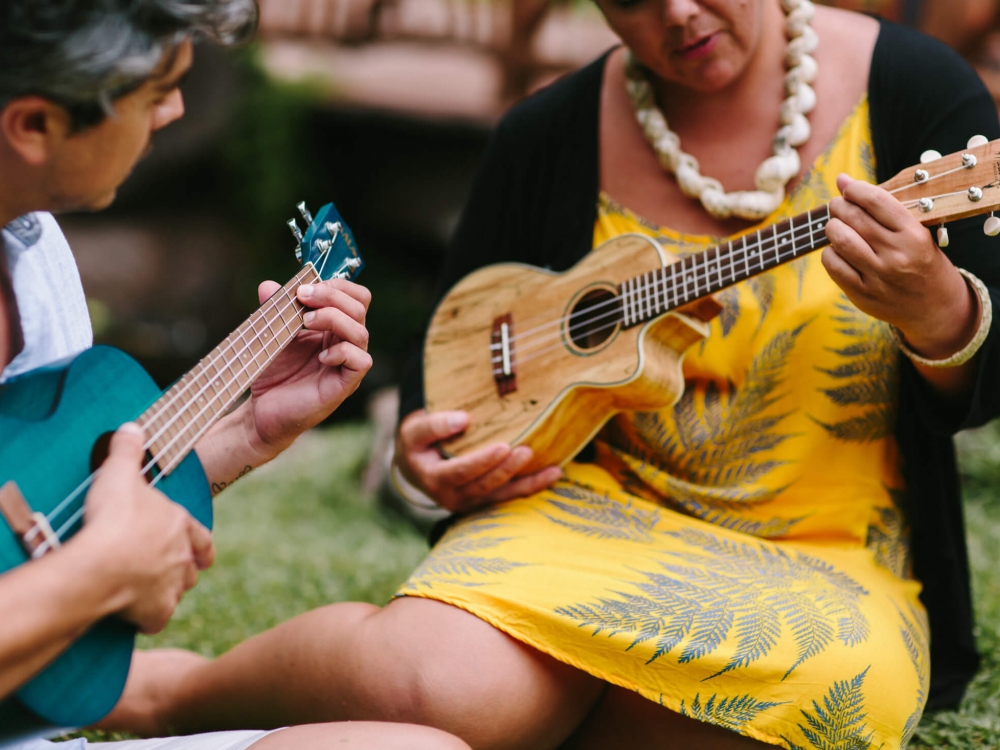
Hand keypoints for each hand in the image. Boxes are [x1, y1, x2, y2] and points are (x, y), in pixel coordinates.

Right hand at [79, 424, 213, 633]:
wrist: (100, 564)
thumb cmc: (113, 517)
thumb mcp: (119, 473)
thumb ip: (127, 450)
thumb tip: (132, 426)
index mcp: (182, 525)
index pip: (203, 538)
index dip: (201, 544)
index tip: (203, 551)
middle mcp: (184, 557)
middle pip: (192, 567)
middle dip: (182, 567)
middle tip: (166, 568)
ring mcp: (172, 586)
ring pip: (178, 591)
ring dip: (166, 590)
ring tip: (147, 588)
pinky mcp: (155, 613)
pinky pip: (156, 619)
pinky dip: (147, 617)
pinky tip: (133, 614)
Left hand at [246, 278, 372, 457]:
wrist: (261, 411)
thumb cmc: (272, 374)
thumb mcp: (270, 334)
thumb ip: (274, 309)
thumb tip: (268, 285)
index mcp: (333, 327)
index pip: (354, 296)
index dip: (335, 286)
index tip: (304, 288)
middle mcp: (345, 342)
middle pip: (360, 307)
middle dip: (332, 296)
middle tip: (302, 298)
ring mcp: (347, 364)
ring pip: (361, 332)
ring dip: (333, 319)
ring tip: (305, 322)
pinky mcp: (345, 385)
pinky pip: (361, 362)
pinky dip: (342, 352)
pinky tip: (320, 356)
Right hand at [395, 410, 561, 512]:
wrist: (415, 466)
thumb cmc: (417, 444)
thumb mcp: (415, 430)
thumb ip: (434, 425)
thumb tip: (463, 419)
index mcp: (435, 479)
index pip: (461, 471)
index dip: (483, 461)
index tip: (503, 446)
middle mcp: (452, 497)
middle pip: (484, 486)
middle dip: (507, 470)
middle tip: (527, 451)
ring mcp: (469, 503)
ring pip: (501, 497)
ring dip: (527, 484)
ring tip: (552, 471)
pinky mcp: (483, 502)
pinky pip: (508, 497)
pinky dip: (530, 487)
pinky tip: (552, 476)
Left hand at [822, 174, 978, 358]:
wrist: (935, 307)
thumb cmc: (922, 261)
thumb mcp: (915, 232)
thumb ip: (881, 208)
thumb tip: (842, 180)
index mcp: (913, 235)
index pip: (876, 201)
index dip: (855, 189)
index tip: (847, 187)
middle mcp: (896, 255)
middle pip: (854, 219)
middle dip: (839, 207)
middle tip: (838, 206)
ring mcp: (878, 276)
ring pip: (840, 240)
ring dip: (832, 227)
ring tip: (836, 226)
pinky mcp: (862, 294)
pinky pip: (833, 265)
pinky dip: (829, 252)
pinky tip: (836, 250)